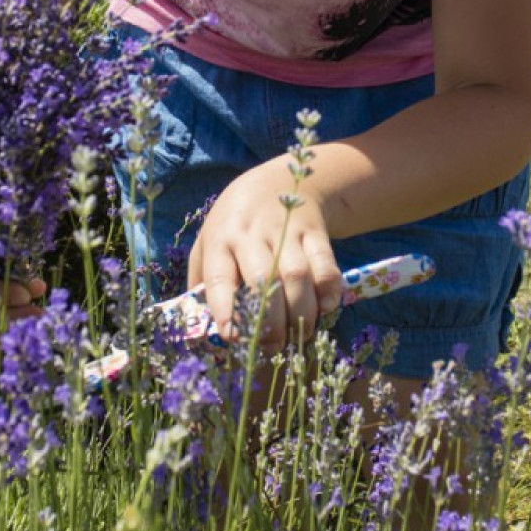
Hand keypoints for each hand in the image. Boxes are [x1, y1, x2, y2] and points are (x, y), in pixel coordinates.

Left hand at [186, 158, 343, 352]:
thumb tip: (201, 328)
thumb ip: (201, 282)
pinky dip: (329, 290)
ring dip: (301, 312)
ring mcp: (285, 231)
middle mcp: (251, 235)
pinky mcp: (314, 231)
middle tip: (273, 347)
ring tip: (299, 335)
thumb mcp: (207, 243)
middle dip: (270, 321)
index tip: (232, 338)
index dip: (225, 309)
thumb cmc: (233, 226)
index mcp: (219, 241)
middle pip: (263, 280)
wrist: (275, 183)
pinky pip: (325, 264)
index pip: (219, 278)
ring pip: (296, 275)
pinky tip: (325, 308)